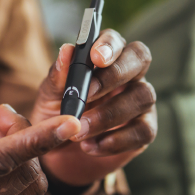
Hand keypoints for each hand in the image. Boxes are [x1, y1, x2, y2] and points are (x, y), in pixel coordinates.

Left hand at [30, 29, 156, 186]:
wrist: (59, 154)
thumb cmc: (56, 116)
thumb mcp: (49, 98)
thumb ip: (58, 76)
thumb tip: (67, 50)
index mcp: (104, 57)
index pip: (115, 40)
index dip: (109, 45)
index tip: (94, 57)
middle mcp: (128, 73)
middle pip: (140, 58)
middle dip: (115, 74)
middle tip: (88, 93)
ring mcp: (140, 100)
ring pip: (143, 96)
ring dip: (109, 114)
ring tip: (79, 132)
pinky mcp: (145, 129)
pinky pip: (143, 130)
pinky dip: (116, 140)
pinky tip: (91, 147)